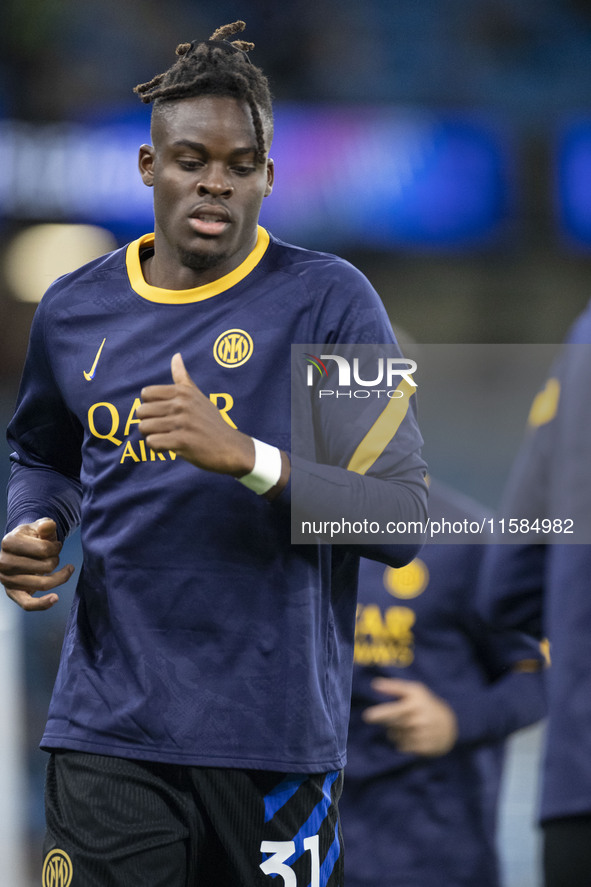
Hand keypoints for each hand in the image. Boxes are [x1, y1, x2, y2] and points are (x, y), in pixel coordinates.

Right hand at [0, 518, 74, 610]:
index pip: (45, 549)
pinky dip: (43, 604)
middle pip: (46, 567)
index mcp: (9, 542)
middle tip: (54, 556)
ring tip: (62, 570)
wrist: (21, 550)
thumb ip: (46, 525)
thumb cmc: (33, 537)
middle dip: (56, 561)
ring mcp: (6, 579)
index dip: (56, 547)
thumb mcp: (39, 527)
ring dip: (58, 577)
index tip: (56, 545)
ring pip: (42, 584)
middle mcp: (3, 561)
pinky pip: (28, 604)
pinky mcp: (12, 593)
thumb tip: (48, 526)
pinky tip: (55, 598)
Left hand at [137, 353, 254, 474]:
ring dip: (150, 436)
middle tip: (161, 429)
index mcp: (183, 392)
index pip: (146, 393)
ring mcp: (182, 423)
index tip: (161, 414)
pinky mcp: (182, 441)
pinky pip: (152, 442)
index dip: (149, 405)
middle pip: (142, 411)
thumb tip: (176, 355)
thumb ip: (183, 378)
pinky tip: (168, 448)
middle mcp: (182, 404)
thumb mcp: (198, 396)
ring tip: (164, 438)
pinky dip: (156, 447)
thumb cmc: (211, 422)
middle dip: (147, 422)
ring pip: (144, 427)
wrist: (230, 447)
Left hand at [362, 676, 458, 756]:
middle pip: (391, 724)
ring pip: (395, 736)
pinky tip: (410, 736)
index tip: (366, 716)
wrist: (449, 725)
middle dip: (386, 721)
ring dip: (395, 732)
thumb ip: (393, 687)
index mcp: (415, 704)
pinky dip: (402, 742)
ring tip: (406, 726)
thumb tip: (374, 684)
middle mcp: (419, 720)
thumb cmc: (426, 704)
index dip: (380, 713)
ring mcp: (422, 735)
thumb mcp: (414, 690)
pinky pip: (402, 747)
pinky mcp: (424, 748)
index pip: (394, 710)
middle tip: (392, 717)